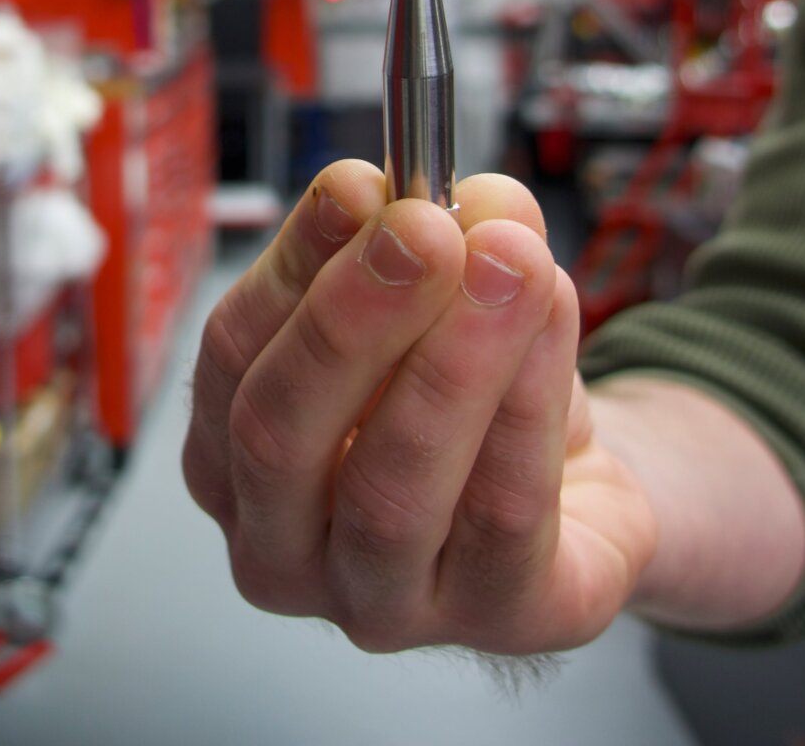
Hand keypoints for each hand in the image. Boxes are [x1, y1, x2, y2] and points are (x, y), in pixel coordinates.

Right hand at [182, 161, 657, 655]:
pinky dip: (529, 404)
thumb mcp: (440, 302)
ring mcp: (375, 603)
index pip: (231, 356)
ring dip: (453, 361)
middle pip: (279, 435)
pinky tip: (554, 319)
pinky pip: (501, 516)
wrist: (575, 498)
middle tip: (425, 229)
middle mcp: (279, 544)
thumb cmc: (469, 401)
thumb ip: (442, 239)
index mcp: (230, 457)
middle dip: (354, 318)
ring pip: (391, 490)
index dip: (292, 264)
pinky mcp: (491, 621)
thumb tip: (471, 199)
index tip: (357, 184)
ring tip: (513, 263)